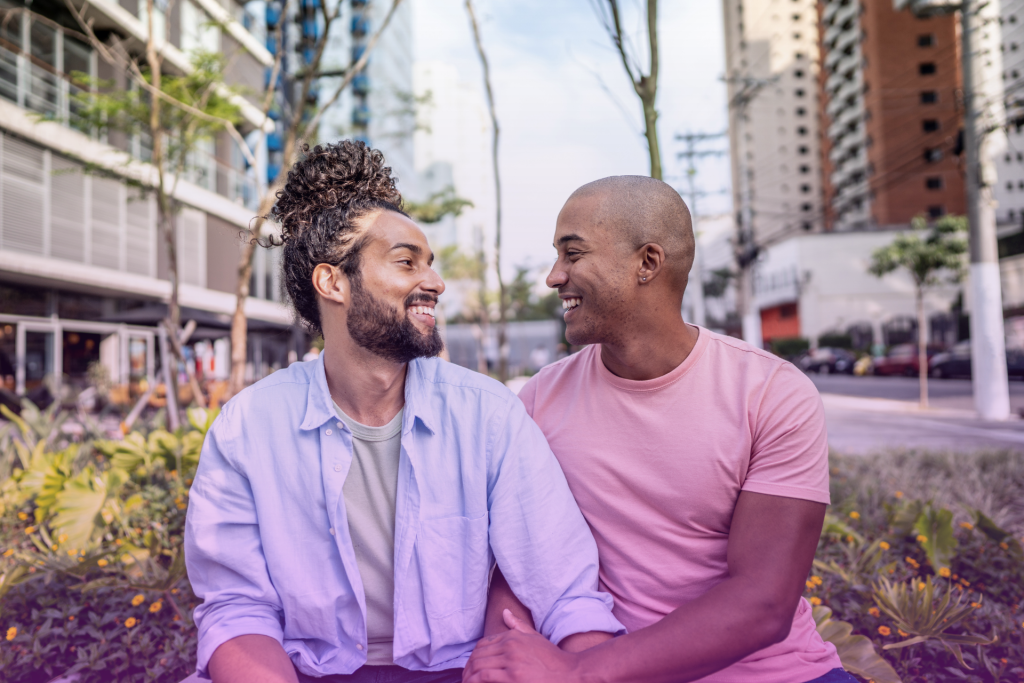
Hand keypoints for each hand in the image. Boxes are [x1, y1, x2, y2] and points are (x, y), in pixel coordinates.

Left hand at [463, 609, 583, 682]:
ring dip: (469, 677)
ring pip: (478, 666)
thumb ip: (518, 626)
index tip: (471, 668)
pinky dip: (475, 681)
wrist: (571, 674)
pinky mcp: (513, 677)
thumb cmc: (554, 660)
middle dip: (468, 669)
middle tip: (465, 679)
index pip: (483, 644)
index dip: (473, 657)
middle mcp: (510, 646)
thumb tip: (504, 612)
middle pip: (478, 656)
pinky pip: (484, 678)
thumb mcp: (535, 639)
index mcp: (513, 637)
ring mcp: (511, 661)